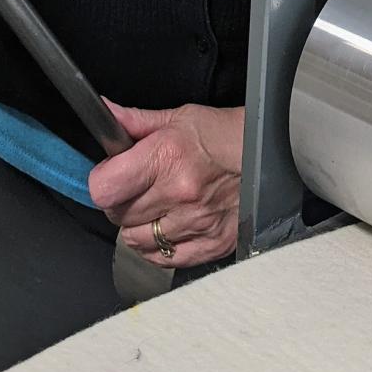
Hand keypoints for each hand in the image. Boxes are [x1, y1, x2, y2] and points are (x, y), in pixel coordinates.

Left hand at [87, 102, 243, 269]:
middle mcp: (179, 194)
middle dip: (119, 202)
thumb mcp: (179, 117)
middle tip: (134, 188)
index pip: (105, 188)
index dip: (101, 181)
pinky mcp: (212, 245)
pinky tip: (167, 227)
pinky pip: (165, 259)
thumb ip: (135, 121)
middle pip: (118, 216)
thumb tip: (105, 112)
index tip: (109, 175)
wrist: (271, 154)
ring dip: (137, 227)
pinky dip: (159, 247)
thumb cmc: (224, 134)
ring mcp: (196, 223)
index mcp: (167, 157)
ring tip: (153, 207)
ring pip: (136, 241)